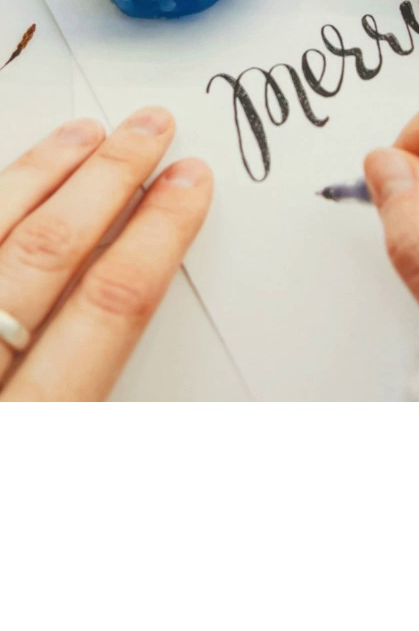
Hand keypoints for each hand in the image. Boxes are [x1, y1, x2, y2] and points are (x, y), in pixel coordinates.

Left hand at [0, 108, 211, 400]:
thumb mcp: (69, 496)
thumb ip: (99, 395)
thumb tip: (151, 331)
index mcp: (40, 416)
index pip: (110, 302)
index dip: (159, 231)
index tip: (188, 186)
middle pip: (48, 249)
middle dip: (108, 178)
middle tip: (148, 133)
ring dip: (40, 174)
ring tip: (83, 135)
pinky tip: (11, 182)